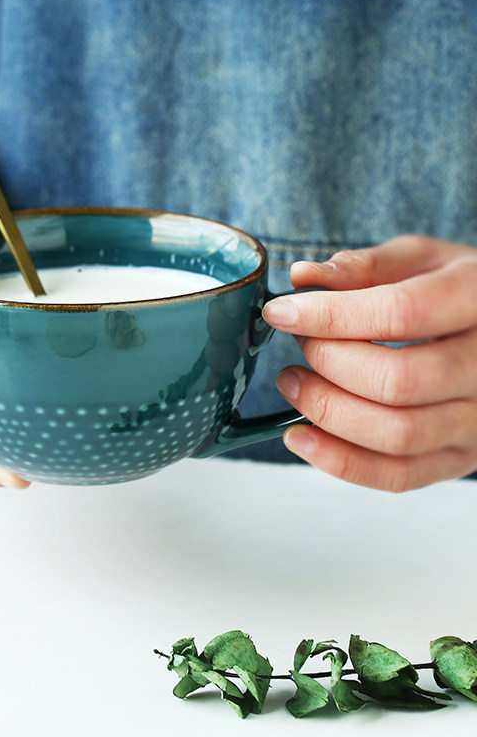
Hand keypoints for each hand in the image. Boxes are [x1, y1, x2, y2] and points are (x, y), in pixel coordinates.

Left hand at [262, 235, 476, 491]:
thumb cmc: (455, 291)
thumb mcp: (421, 261)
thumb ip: (364, 268)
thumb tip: (301, 277)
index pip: (402, 313)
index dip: (331, 315)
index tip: (279, 312)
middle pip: (398, 380)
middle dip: (328, 362)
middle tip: (297, 345)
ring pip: (398, 434)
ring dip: (327, 411)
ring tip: (291, 382)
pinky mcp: (462, 458)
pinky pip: (400, 475)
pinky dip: (340, 461)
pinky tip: (299, 436)